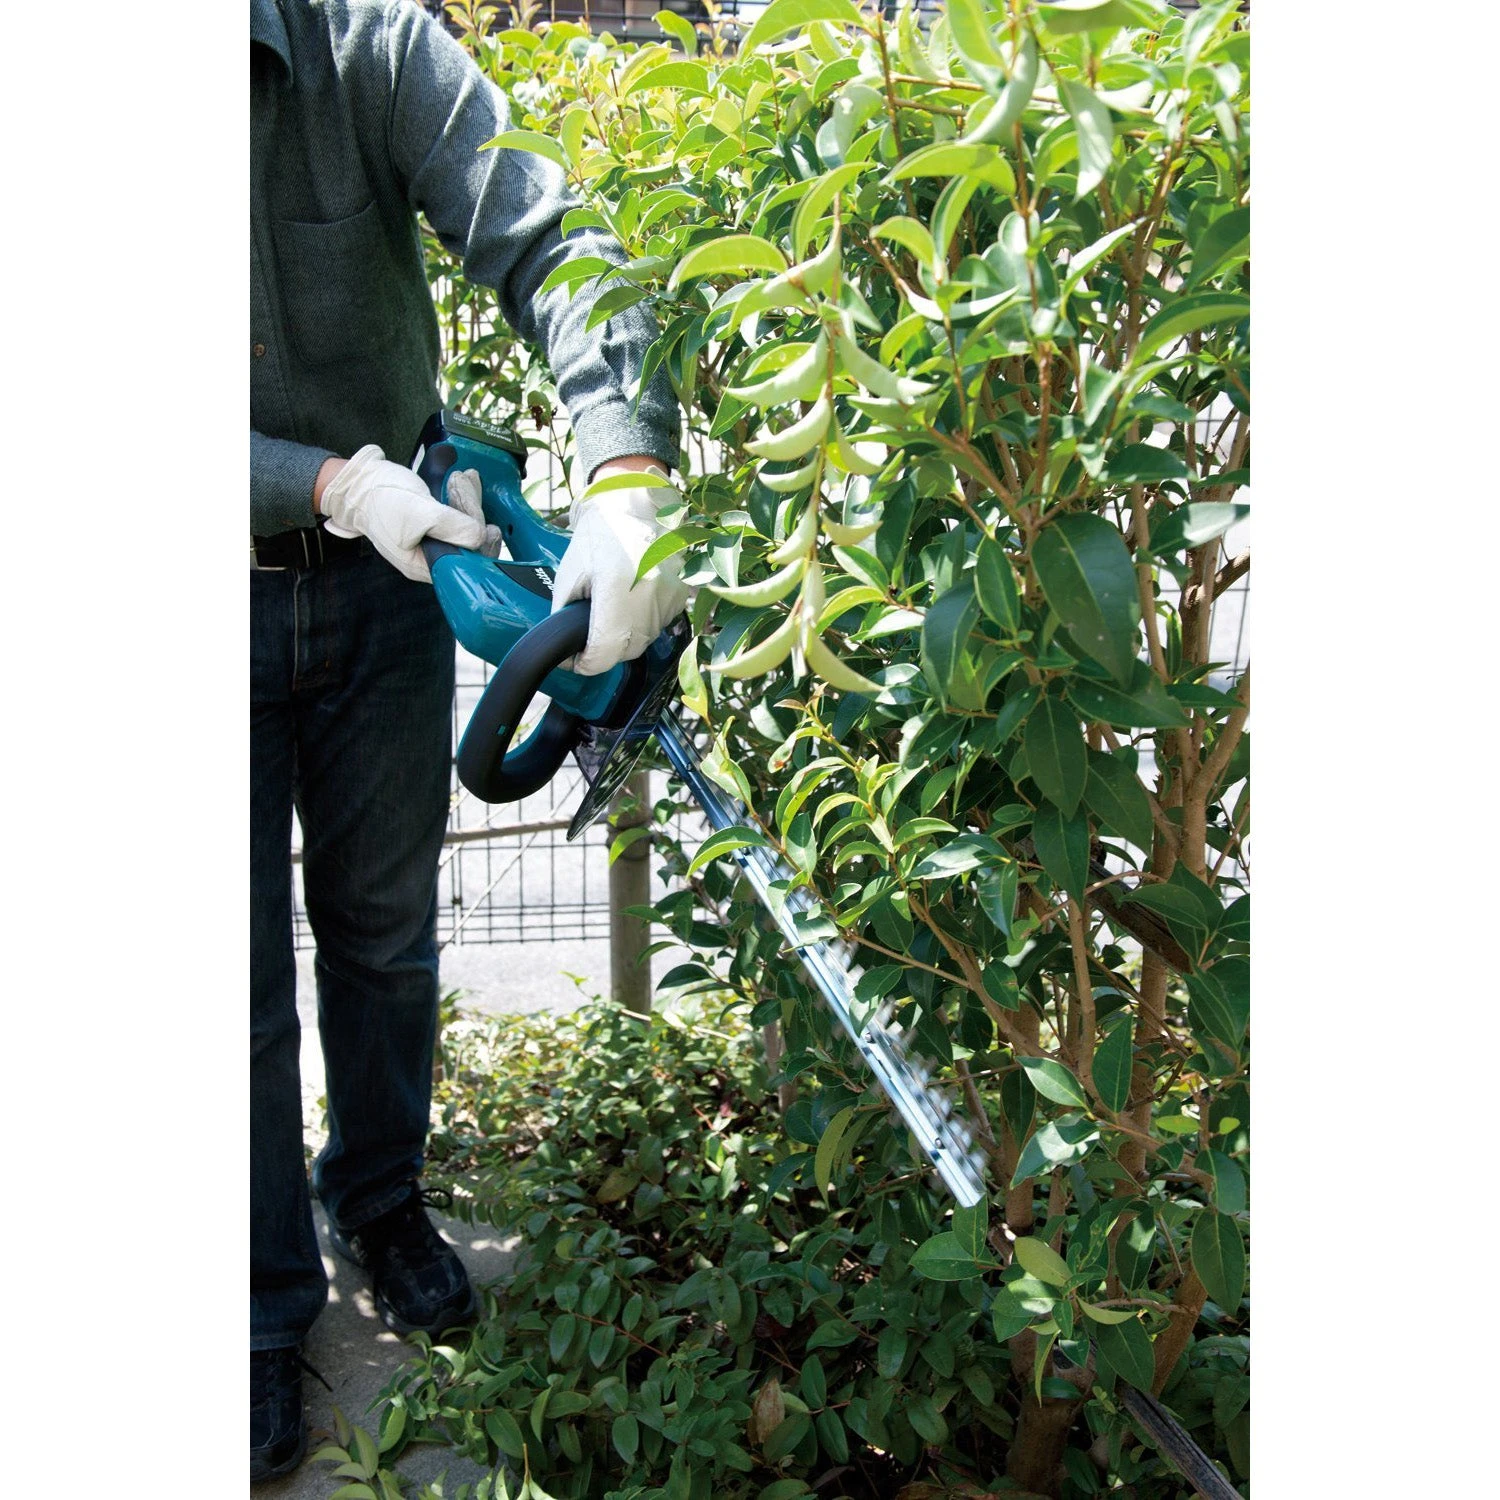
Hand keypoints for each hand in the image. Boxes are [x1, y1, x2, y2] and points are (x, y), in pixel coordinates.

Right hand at [317, 445, 491, 582]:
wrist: (357, 482)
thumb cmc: (380, 499)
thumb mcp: (420, 512)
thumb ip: (452, 527)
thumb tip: (480, 538)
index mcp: (424, 565)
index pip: (465, 565)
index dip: (481, 547)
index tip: (488, 526)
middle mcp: (431, 556)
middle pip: (469, 544)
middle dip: (471, 512)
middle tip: (462, 484)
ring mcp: (433, 538)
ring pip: (465, 525)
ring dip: (467, 499)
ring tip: (461, 478)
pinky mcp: (434, 521)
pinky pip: (456, 513)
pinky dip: (461, 495)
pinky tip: (461, 480)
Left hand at [550, 461, 688, 675]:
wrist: (634, 505)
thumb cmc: (599, 536)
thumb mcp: (569, 576)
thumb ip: (566, 616)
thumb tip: (569, 649)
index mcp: (618, 591)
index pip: (604, 653)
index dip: (585, 663)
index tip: (576, 658)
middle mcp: (649, 598)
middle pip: (625, 652)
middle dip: (604, 649)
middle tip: (588, 633)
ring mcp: (669, 599)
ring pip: (643, 642)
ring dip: (624, 637)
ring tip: (611, 609)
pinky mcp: (680, 597)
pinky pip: (657, 626)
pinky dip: (641, 623)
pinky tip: (631, 600)